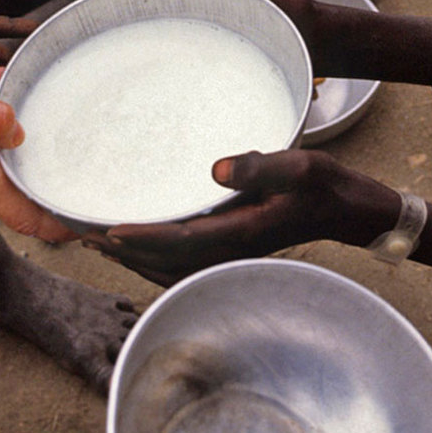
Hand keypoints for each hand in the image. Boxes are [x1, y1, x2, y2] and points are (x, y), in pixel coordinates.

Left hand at [82, 148, 396, 285]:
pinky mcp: (234, 247)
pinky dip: (154, 258)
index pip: (179, 240)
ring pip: (170, 266)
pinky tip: (138, 246)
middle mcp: (232, 249)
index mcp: (242, 232)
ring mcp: (232, 253)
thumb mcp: (301, 166)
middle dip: (123, 250)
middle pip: (165, 260)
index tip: (106, 232)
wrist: (350, 209)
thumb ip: (261, 166)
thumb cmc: (326, 185)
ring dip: (133, 257)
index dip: (140, 238)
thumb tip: (215, 170)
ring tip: (98, 242)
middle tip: (81, 234)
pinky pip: (183, 262)